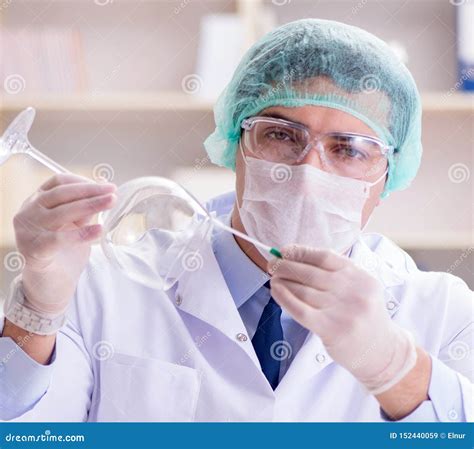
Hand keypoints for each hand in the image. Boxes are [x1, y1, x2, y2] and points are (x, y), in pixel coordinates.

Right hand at [13, 174, 116, 317]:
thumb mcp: (75, 225)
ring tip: (111, 204)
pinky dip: (81, 233)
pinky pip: (59, 239)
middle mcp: (27, 213)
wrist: (50, 287)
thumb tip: (103, 193)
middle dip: (90, 192)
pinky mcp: (33, 251)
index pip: (58, 182)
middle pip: (61, 194)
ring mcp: (27, 232)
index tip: (106, 186)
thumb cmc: (63, 253)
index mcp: (36, 202)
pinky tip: (99, 230)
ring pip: (61, 213)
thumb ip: (83, 211)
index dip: (83, 181)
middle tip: (113, 192)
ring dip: (90, 206)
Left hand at [268, 244, 416, 393]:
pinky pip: (301, 310)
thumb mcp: (360, 288)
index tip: (285, 251)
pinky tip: (275, 291)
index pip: (325, 257)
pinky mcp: (331, 329)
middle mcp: (353, 291)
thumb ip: (336, 274)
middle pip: (310, 272)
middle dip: (286, 266)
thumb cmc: (363, 317)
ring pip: (303, 290)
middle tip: (272, 264)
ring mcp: (343, 310)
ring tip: (273, 278)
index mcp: (360, 276)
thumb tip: (296, 259)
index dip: (301, 252)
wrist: (382, 352)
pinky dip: (284, 298)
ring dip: (283, 281)